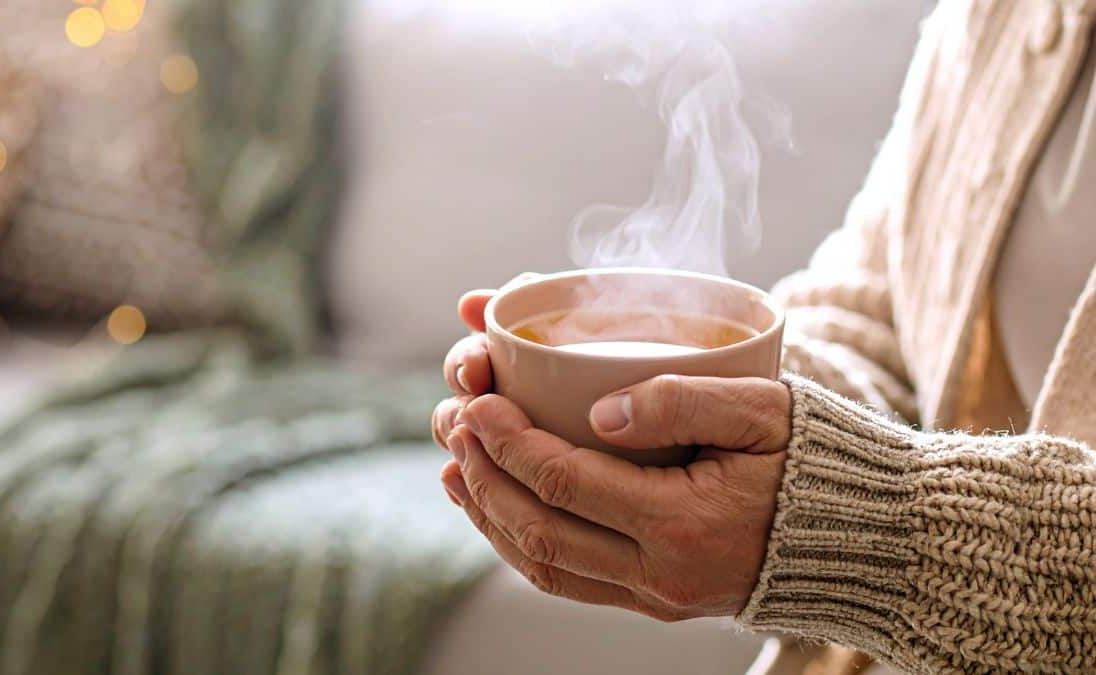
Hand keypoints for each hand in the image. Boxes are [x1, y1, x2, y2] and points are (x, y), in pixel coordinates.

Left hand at [432, 294, 791, 619]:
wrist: (866, 538)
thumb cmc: (816, 458)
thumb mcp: (765, 408)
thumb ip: (683, 400)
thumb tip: (600, 411)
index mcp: (684, 521)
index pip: (566, 481)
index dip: (509, 441)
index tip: (478, 400)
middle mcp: (661, 573)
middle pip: (539, 530)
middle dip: (485, 475)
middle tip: (455, 424)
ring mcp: (656, 595)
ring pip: (544, 565)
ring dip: (490, 515)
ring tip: (456, 467)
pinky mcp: (657, 600)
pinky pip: (569, 580)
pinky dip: (521, 543)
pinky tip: (501, 507)